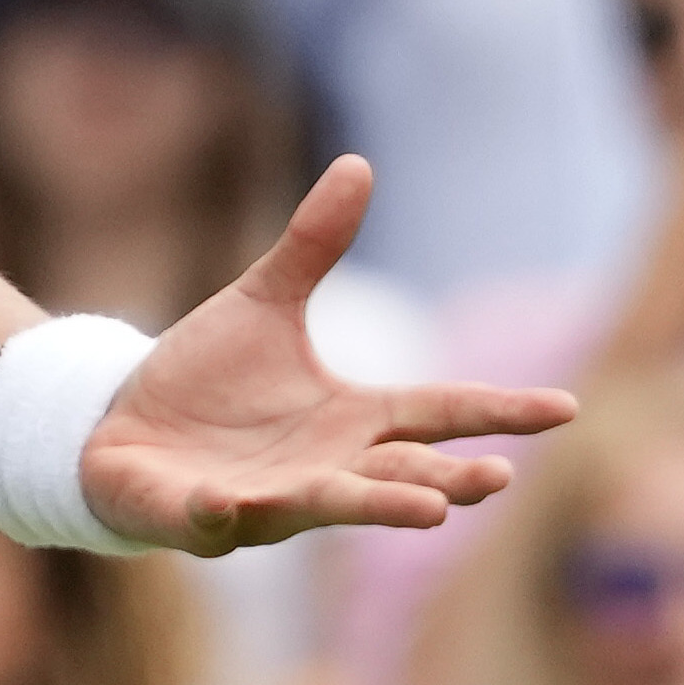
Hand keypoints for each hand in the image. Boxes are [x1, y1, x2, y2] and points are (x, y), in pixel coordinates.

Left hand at [80, 160, 576, 551]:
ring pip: (329, 506)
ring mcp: (269, 501)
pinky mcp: (202, 519)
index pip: (440, 412)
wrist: (117, 426)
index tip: (566, 408)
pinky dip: (225, 513)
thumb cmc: (204, 378)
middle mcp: (326, 467)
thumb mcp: (263, 302)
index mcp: (353, 419)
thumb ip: (312, 244)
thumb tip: (359, 163)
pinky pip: (218, 521)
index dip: (501, 411)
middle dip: (446, 479)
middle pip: (401, 474)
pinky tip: (228, 499)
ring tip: (428, 511)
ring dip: (373, 508)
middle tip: (496, 478)